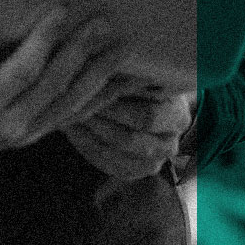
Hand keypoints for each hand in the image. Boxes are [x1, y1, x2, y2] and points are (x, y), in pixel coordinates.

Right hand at [0, 5, 126, 171]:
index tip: (61, 10)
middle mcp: (10, 124)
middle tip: (103, 23)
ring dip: (98, 75)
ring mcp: (27, 133)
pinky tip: (118, 83)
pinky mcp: (34, 135)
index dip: (43, 41)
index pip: (22, 71)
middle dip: (81, 52)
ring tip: (122, 48)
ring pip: (71, 104)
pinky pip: (73, 118)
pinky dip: (98, 100)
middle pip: (55, 86)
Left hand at [63, 80, 192, 180]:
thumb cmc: (145, 85)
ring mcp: (152, 163)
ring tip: (67, 114)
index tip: (91, 90)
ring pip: (113, 153)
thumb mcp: (144, 77)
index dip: (115, 106)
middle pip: (128, 139)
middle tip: (73, 103)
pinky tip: (71, 127)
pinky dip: (84, 145)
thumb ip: (128, 79)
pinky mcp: (132, 172)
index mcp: (177, 118)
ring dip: (86, 133)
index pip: (146, 118)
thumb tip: (100, 72)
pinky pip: (104, 163)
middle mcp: (169, 145)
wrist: (150, 108)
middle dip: (97, 120)